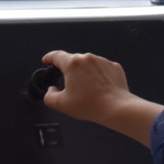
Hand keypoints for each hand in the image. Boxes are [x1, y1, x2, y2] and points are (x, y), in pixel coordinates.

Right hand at [41, 50, 163, 146]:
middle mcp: (87, 59)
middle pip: (73, 61)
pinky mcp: (113, 67)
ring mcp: (102, 61)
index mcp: (72, 64)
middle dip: (70, 71)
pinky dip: (98, 76)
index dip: (49, 57)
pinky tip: (99, 89)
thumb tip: (51, 91)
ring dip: (85, 74)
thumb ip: (49, 96)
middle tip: (71, 86)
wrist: (116, 108)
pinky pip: (102, 69)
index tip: (47, 60)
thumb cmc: (91, 105)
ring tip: (88, 91)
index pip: (56, 55)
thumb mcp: (61, 104)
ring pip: (88, 65)